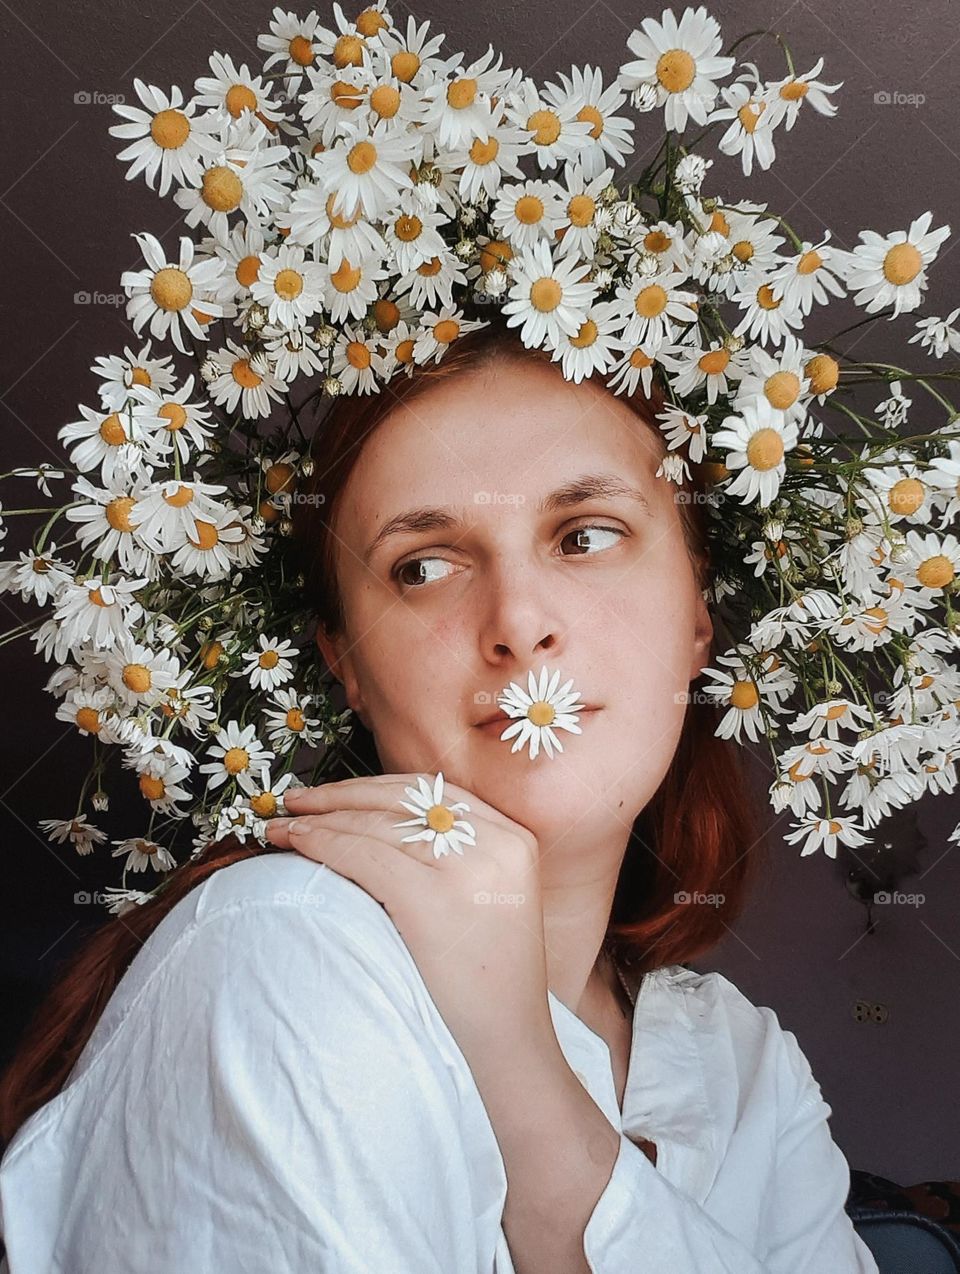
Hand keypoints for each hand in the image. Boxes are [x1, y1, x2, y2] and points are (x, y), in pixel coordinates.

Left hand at [264, 773, 557, 1066]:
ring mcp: (470, 870)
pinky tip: (295, 845)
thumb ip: (451, 860)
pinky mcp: (436, 900)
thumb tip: (370, 825)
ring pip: (377, 824)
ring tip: (281, 829)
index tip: (328, 794)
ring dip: (321, 819)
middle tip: (293, 803)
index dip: (371, 788)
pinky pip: (363, 855)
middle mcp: (498, 844)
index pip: (432, 793)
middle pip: (402, 799)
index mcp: (514, 840)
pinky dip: (322, 844)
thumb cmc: (486, 990)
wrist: (508, 1056)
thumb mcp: (485, 904)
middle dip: (339, 796)